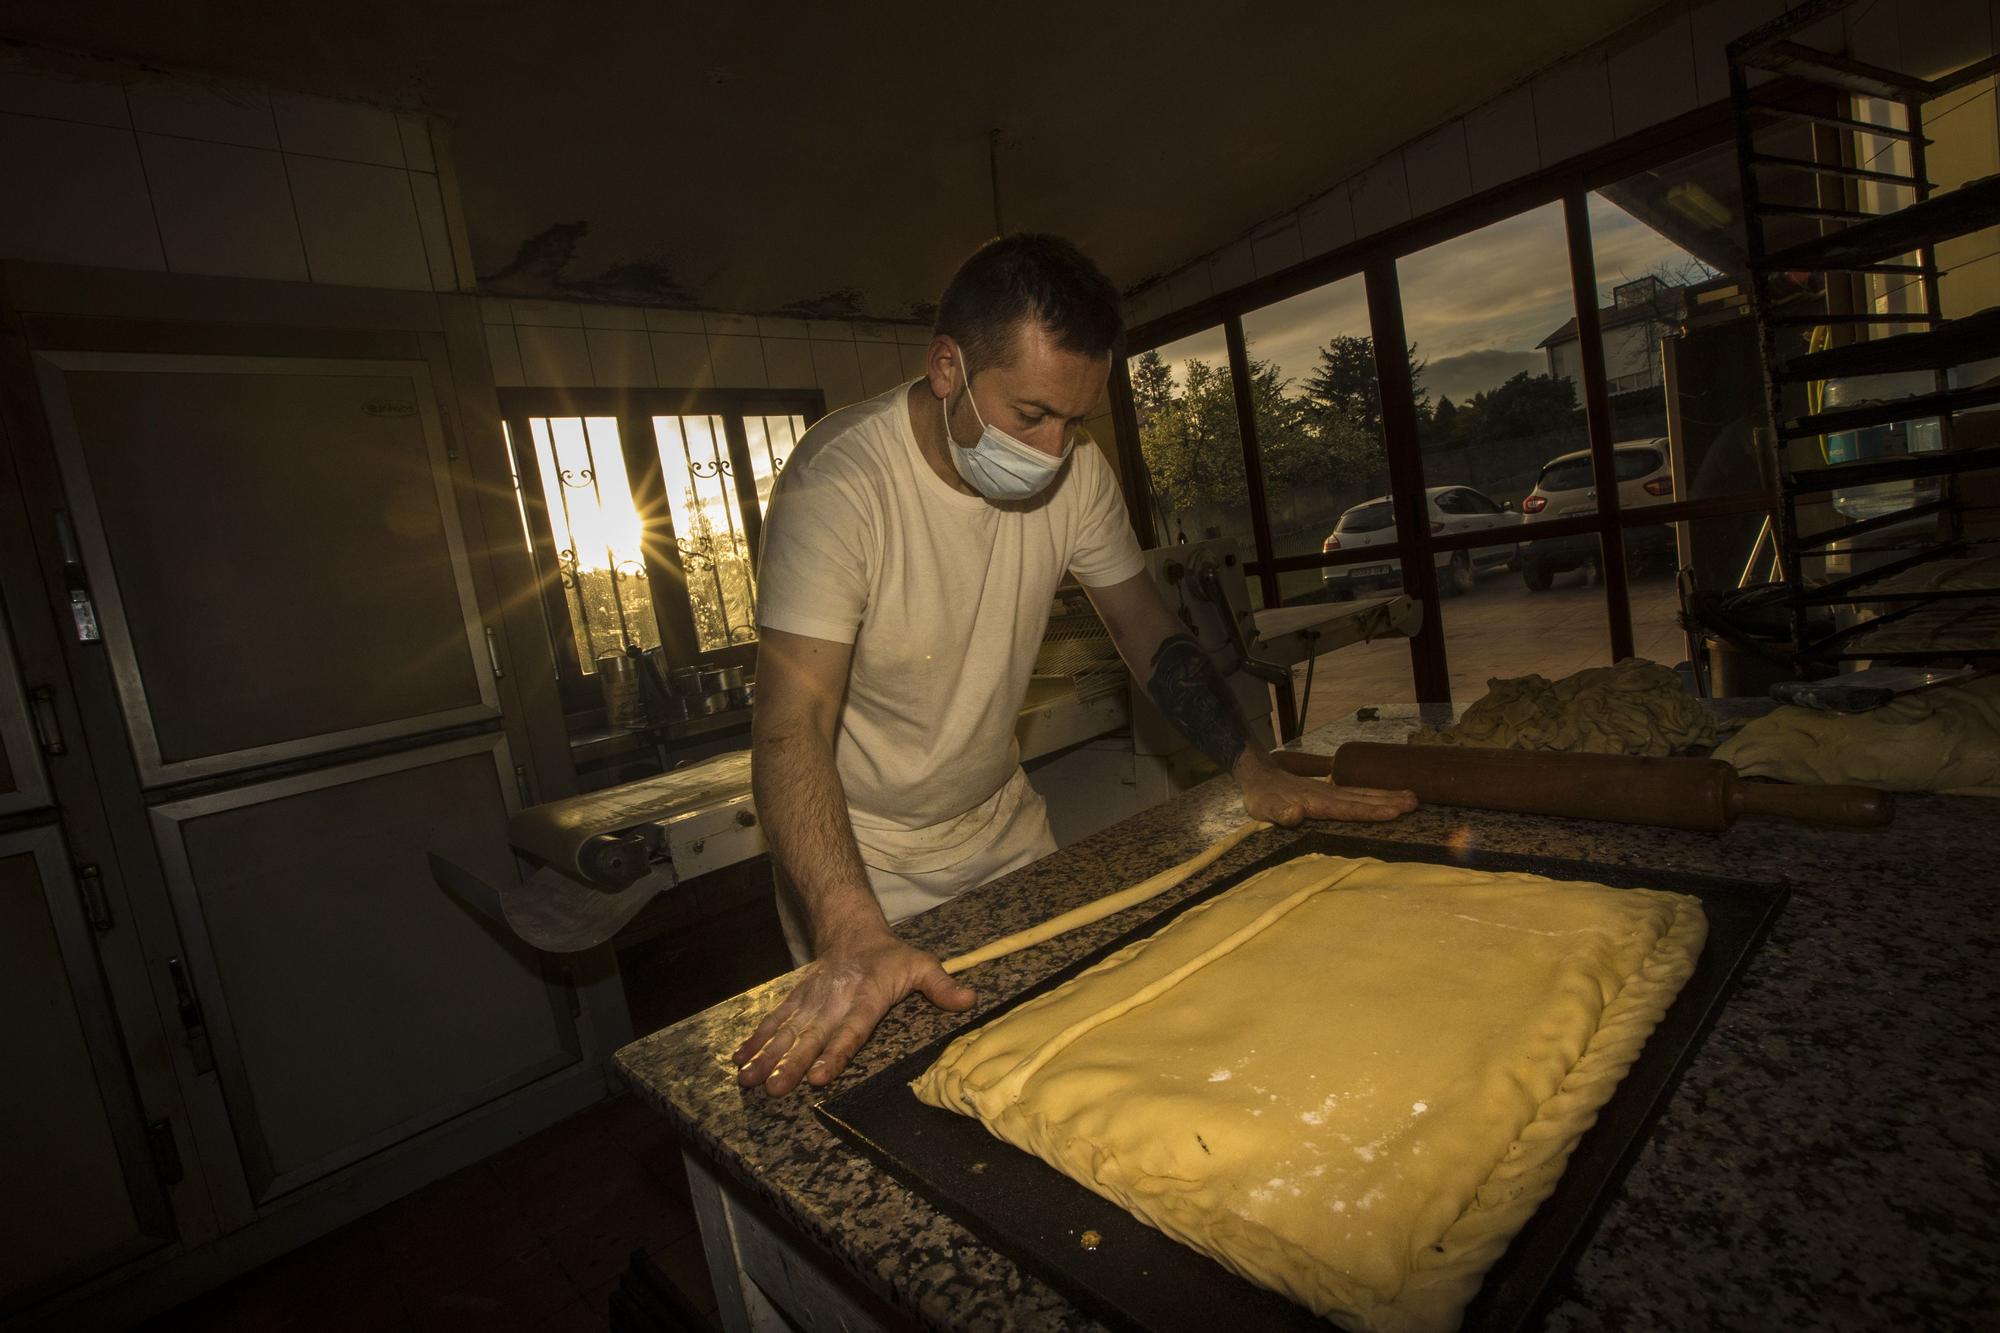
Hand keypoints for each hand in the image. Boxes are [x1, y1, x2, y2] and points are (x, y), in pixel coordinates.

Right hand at [731, 926, 973, 1095]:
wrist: (851, 928)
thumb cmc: (890, 956)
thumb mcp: (921, 965)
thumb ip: (942, 986)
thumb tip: (970, 1000)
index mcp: (865, 997)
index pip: (851, 1030)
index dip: (835, 1053)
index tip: (819, 1077)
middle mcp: (833, 1002)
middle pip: (810, 1037)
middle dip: (790, 1065)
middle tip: (772, 1089)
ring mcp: (811, 1002)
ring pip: (786, 1032)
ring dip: (766, 1057)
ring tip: (747, 1080)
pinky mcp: (797, 1001)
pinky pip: (774, 1022)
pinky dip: (756, 1040)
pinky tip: (740, 1060)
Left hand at [1236, 756, 1416, 826]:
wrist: (1259, 775)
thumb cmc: (1262, 797)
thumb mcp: (1263, 808)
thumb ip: (1279, 812)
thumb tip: (1295, 813)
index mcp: (1316, 802)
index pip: (1348, 809)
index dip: (1370, 811)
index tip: (1393, 812)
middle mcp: (1328, 795)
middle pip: (1362, 799)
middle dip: (1389, 802)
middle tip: (1415, 803)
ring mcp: (1331, 792)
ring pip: (1363, 794)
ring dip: (1387, 796)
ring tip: (1412, 798)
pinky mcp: (1330, 793)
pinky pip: (1357, 794)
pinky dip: (1375, 795)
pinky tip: (1389, 797)